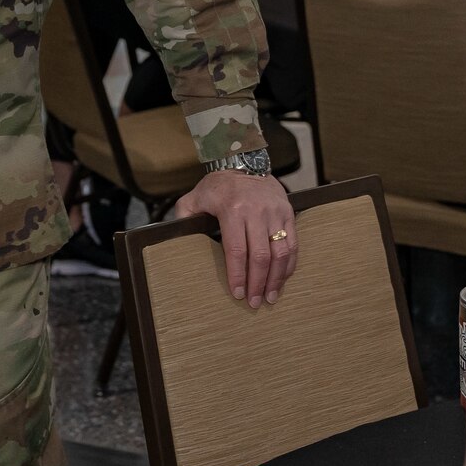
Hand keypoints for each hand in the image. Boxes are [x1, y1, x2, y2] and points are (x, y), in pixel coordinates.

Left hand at [173, 170, 297, 307]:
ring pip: (280, 252)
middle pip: (260, 256)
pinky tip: (282, 279)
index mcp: (232, 210)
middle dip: (257, 283)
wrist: (245, 162)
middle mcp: (256, 212)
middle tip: (254, 303)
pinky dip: (288, 264)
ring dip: (276, 278)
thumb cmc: (218, 185)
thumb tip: (173, 237)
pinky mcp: (288, 212)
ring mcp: (275, 212)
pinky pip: (292, 243)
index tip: (237, 294)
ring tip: (270, 297)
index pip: (236, 250)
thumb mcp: (196, 196)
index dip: (238, 275)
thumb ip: (184, 216)